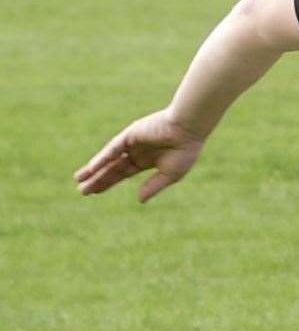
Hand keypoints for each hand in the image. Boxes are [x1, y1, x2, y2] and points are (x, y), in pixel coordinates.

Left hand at [74, 109, 205, 201]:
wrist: (188, 130)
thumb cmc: (184, 151)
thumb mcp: (170, 174)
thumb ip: (153, 186)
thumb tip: (138, 200)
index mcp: (147, 160)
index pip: (123, 173)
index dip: (109, 182)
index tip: (95, 192)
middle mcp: (136, 151)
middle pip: (112, 168)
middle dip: (98, 179)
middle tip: (82, 191)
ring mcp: (131, 143)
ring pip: (108, 159)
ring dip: (93, 169)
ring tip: (78, 179)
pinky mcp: (129, 135)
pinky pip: (112, 149)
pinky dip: (102, 159)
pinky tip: (92, 168)